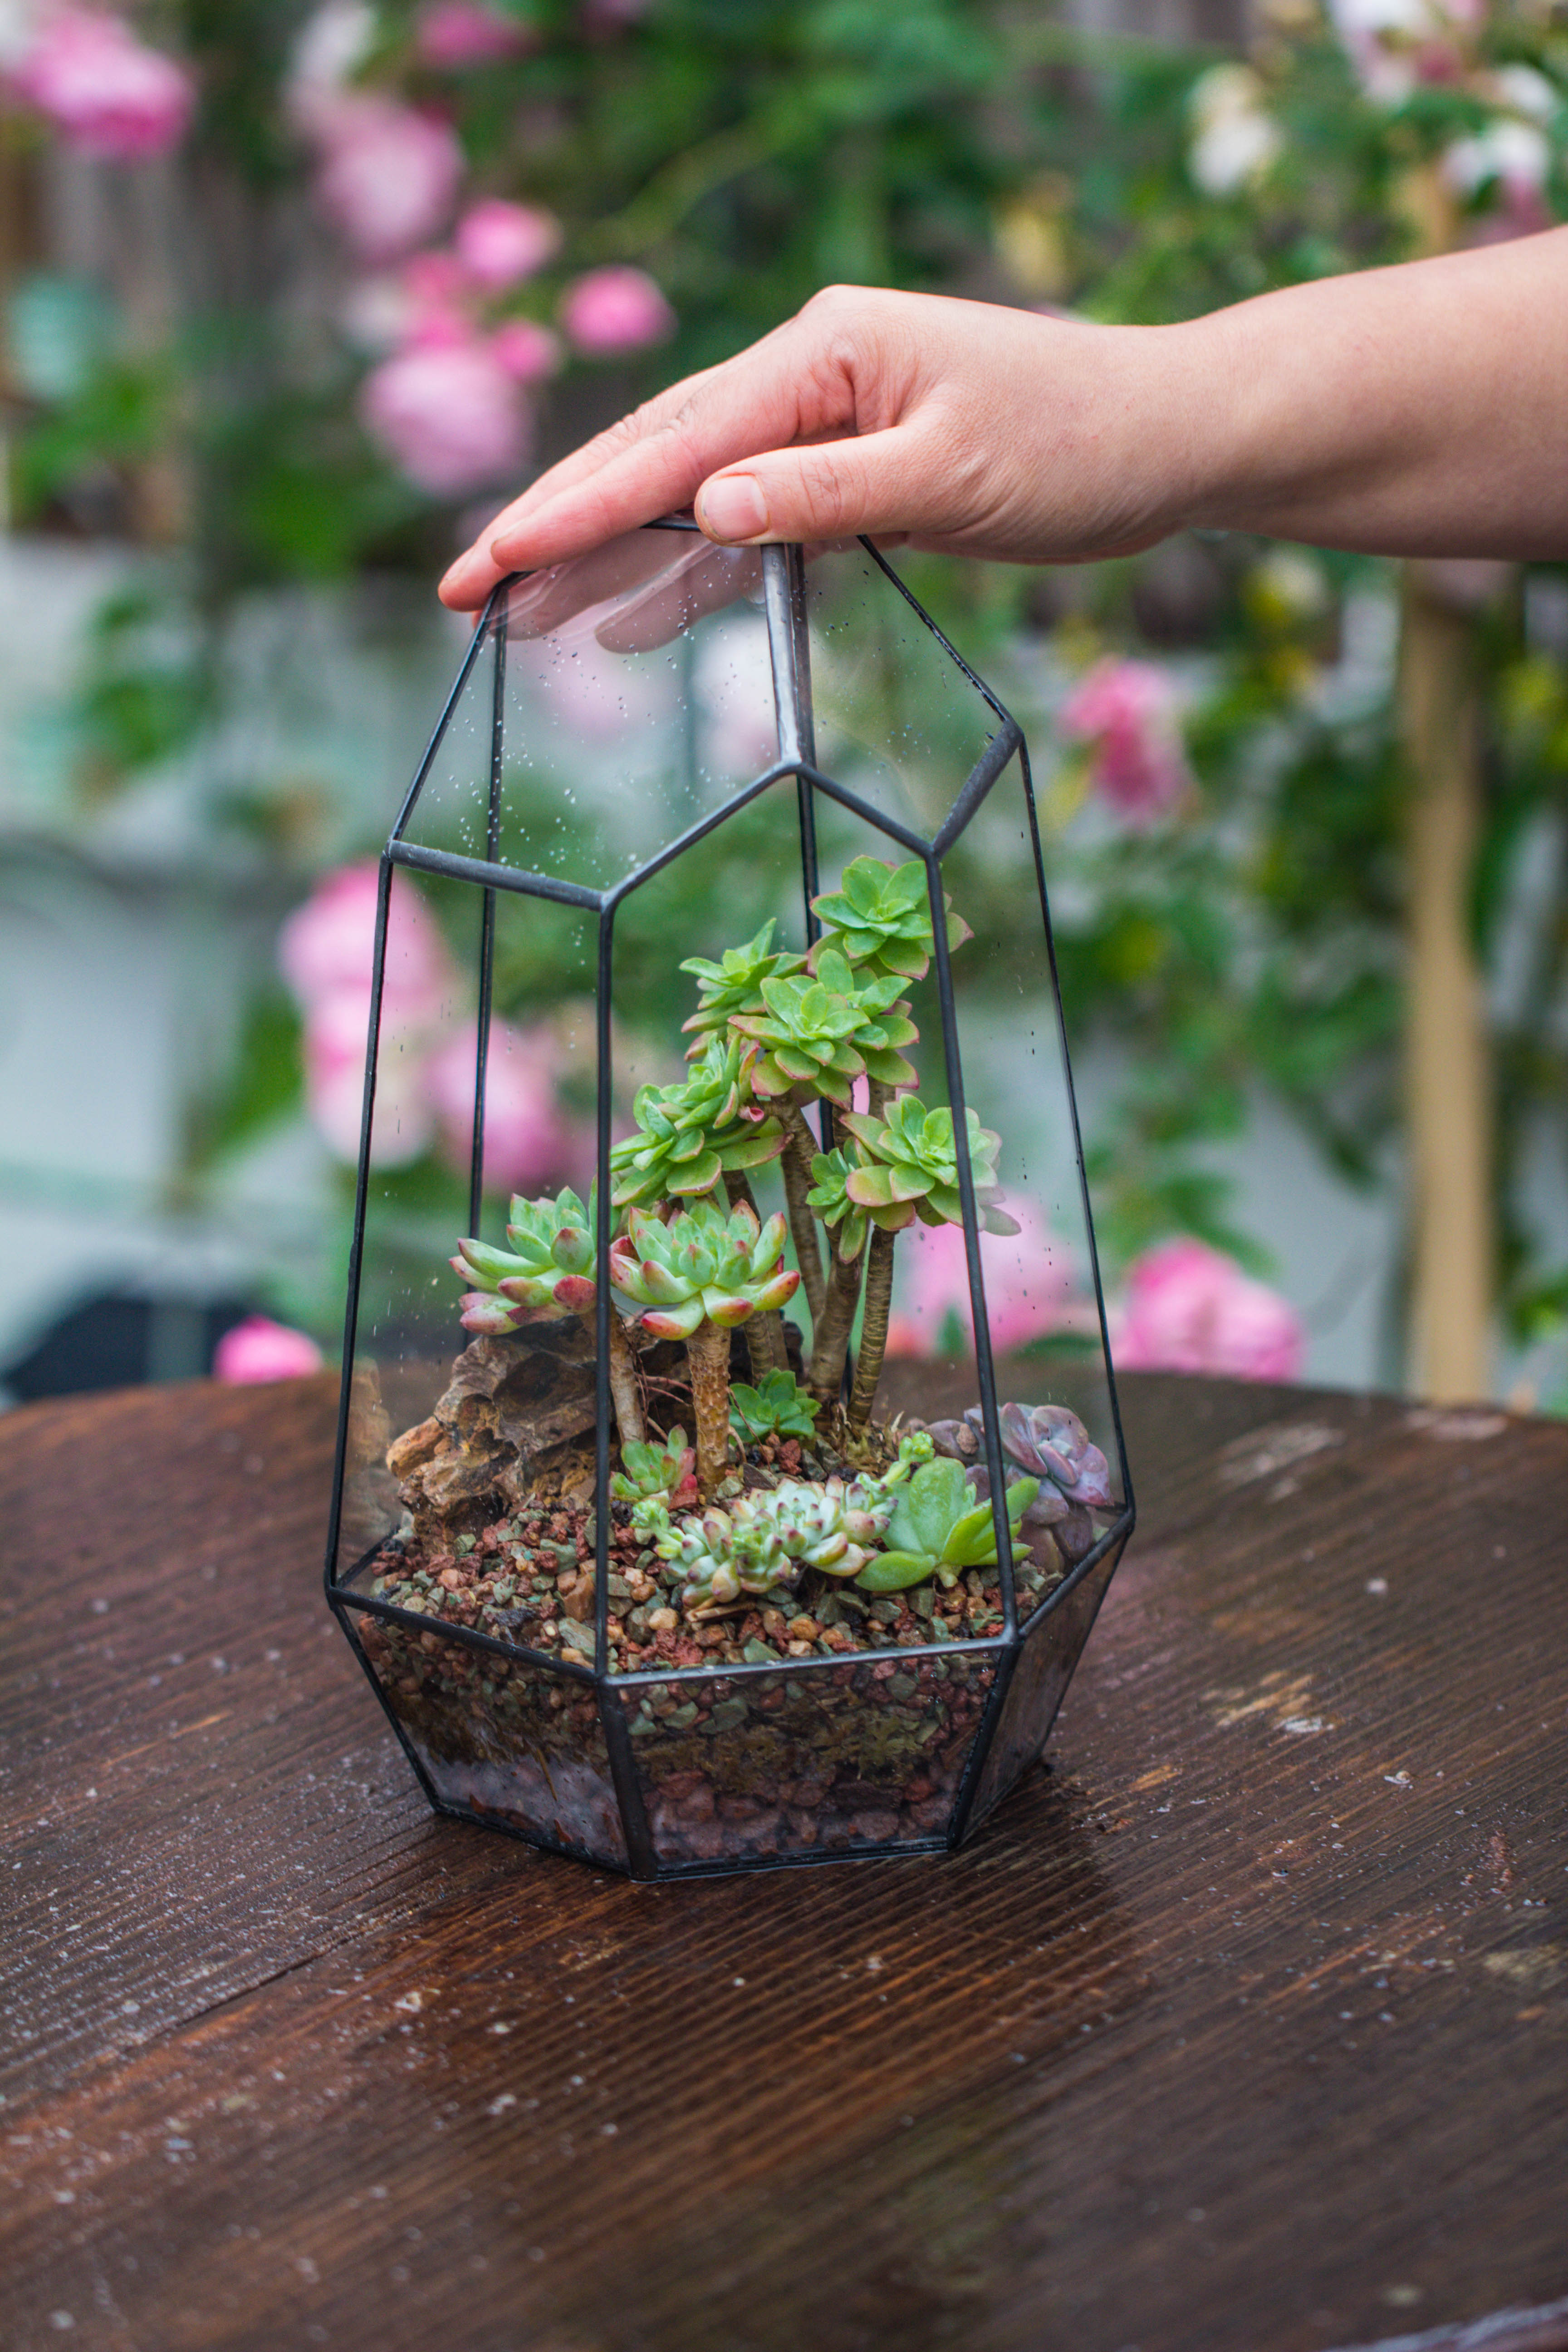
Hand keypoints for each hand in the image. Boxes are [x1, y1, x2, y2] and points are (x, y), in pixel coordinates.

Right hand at [438, 287, 1201, 609]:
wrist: (1164, 436)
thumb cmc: (1078, 443)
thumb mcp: (953, 474)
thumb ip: (826, 495)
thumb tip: (707, 513)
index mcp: (824, 353)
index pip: (678, 443)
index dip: (580, 507)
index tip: (498, 558)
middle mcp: (808, 375)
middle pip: (654, 458)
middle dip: (557, 528)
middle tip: (464, 590)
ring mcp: (821, 421)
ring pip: (685, 497)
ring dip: (603, 560)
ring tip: (517, 617)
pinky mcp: (845, 472)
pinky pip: (743, 530)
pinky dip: (685, 577)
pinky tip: (629, 624)